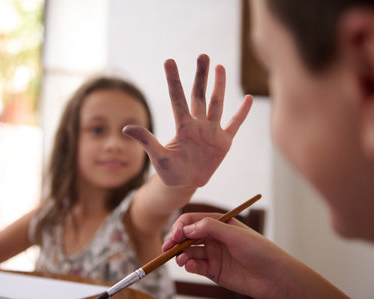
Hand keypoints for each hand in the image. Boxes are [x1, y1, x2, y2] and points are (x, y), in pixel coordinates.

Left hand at [123, 54, 252, 186]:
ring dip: (219, 86)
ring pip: (217, 104)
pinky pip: (234, 124)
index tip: (169, 61)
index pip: (178, 99)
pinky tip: (248, 98)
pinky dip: (241, 112)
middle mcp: (197, 124)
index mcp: (183, 126)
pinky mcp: (224, 141)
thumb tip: (125, 128)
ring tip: (219, 67)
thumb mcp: (158, 157)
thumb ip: (146, 141)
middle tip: (202, 55)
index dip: (174, 80)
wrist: (185, 183)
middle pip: (200, 95)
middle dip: (201, 76)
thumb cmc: (170, 171)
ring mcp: (212, 131)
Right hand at [162, 212, 292, 297]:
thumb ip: (210, 228)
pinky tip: (191, 266)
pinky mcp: (214, 271)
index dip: (181, 226)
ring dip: (181, 255)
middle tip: (167, 248)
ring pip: (189, 252)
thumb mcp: (234, 234)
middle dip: (175, 241)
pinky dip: (190, 266)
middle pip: (186, 237)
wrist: (274, 277)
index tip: (175, 235)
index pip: (192, 220)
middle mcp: (213, 237)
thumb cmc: (259, 250)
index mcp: (218, 223)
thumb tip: (186, 228)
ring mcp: (213, 254)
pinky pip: (196, 266)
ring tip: (181, 260)